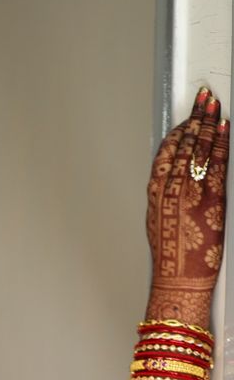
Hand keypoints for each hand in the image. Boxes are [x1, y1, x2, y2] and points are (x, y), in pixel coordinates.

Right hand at [145, 86, 228, 326]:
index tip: (185, 117)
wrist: (179, 280)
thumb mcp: (159, 223)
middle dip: (195, 118)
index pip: (165, 152)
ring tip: (214, 105)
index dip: (177, 130)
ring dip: (208, 123)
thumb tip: (173, 181)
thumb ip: (165, 197)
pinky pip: (216, 164)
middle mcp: (170, 189)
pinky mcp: (210, 200)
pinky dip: (220, 143)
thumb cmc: (171, 258)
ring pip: (199, 149)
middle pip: (183, 145)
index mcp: (156, 194)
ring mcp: (190, 193)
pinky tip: (224, 129)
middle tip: (203, 99)